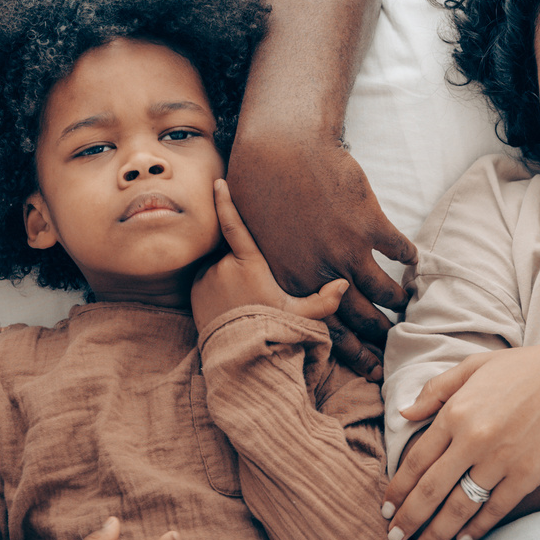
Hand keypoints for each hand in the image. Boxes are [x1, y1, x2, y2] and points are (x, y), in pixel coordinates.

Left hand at [191, 180, 347, 333]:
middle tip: (257, 291)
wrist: (240, 359)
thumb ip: (324, 300)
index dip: (226, 200)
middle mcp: (224, 266)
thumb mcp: (302, 316)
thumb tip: (344, 284)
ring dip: (232, 275)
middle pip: (235, 252)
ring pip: (221, 265)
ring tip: (245, 302)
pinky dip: (217, 285)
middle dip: (245, 264)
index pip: (235, 224)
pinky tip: (231, 305)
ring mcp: (207, 278)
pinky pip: (207, 279)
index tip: (218, 181)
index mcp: (250, 263)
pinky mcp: (195, 291)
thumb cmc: (274, 333)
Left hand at [224, 132, 414, 380]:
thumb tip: (280, 292)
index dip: (352, 353)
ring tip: (404, 303)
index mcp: (290, 282)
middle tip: (393, 342)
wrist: (281, 148)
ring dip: (397, 299)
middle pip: (360, 317)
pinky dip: (408, 256)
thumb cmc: (259, 188)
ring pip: (383, 290)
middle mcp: (322, 273)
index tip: (371, 368)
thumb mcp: (254, 241)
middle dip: (380, 335)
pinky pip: (398, 249)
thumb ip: (272, 271)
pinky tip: (412, 260)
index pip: (325, 329)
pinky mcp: (369, 223)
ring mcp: (348, 249)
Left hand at [382, 339, 539, 539]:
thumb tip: (405, 414)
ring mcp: (501, 460)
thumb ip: (437, 390)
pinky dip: (477, 529)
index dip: (398, 488)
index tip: (386, 507)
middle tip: (394, 538)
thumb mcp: (475, 366)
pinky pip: (495, 509)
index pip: (417, 459)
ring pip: (460, 506)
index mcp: (457, 412)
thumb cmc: (526, 368)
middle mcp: (473, 439)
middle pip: (431, 489)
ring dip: (437, 533)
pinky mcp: (528, 476)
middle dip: (410, 518)